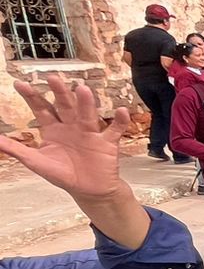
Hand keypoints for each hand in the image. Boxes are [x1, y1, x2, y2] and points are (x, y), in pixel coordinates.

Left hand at [0, 75, 129, 199]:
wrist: (89, 190)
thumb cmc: (63, 174)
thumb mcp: (37, 162)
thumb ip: (17, 149)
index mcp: (53, 129)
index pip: (41, 109)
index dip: (32, 97)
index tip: (20, 83)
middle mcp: (71, 126)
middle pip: (64, 106)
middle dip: (59, 93)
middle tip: (53, 78)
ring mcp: (90, 133)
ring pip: (88, 115)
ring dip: (86, 103)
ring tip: (83, 90)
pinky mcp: (107, 143)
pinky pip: (115, 130)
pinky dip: (120, 121)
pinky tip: (121, 111)